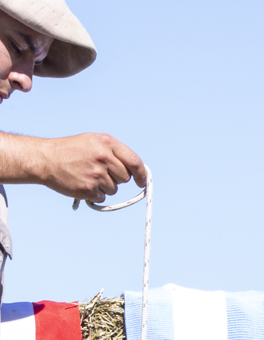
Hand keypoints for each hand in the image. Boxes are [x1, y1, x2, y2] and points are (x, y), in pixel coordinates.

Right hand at [26, 133, 145, 199]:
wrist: (46, 159)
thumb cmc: (72, 150)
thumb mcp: (94, 142)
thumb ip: (115, 152)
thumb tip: (137, 170)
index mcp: (107, 143)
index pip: (135, 162)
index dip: (141, 174)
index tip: (142, 181)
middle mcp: (104, 158)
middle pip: (125, 178)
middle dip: (117, 178)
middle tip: (100, 172)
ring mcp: (96, 174)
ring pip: (114, 189)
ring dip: (104, 186)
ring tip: (88, 175)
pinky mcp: (88, 189)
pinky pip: (102, 197)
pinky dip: (95, 194)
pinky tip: (83, 183)